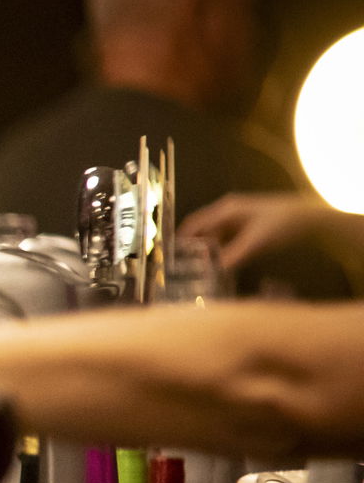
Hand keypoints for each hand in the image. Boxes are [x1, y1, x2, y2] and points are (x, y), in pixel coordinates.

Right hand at [178, 193, 358, 270]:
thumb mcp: (256, 243)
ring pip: (216, 235)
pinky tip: (223, 263)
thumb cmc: (281, 224)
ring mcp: (239, 217)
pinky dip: (222, 249)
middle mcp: (228, 211)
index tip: (170, 255)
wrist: (311, 217)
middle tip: (186, 267)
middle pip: (203, 230)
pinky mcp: (249, 225)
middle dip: (194, 248)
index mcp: (226, 210)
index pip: (195, 223)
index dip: (181, 238)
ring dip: (209, 250)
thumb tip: (213, 272)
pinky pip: (228, 238)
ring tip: (203, 269)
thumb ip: (232, 257)